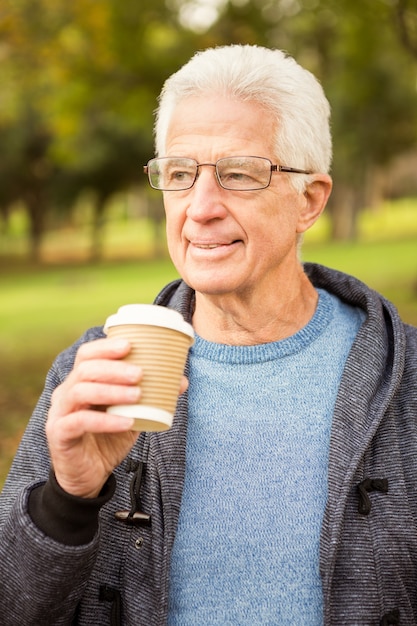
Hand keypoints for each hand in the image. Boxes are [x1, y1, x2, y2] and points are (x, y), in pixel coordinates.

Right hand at [46, 337, 187, 498]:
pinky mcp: (59, 434)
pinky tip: (126, 422)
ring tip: (137, 395)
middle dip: (114, 368)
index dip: (106, 347)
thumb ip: (150, 398)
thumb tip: (181, 381)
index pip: (87, 355)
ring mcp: (60, 413)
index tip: (129, 345)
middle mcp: (66, 393)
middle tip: (140, 373)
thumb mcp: (132, 415)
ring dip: (111, 390)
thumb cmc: (108, 439)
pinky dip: (105, 420)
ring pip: (80, 391)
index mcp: (81, 382)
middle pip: (85, 369)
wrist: (88, 477)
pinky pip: (79, 422)